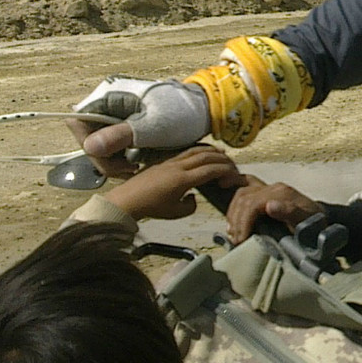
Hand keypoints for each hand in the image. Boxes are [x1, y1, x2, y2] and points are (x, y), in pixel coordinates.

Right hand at [67, 78, 211, 173]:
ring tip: (135, 168)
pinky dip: (121, 159)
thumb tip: (91, 147)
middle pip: (89, 137)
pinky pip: (112, 146)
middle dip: (105, 158)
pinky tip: (136, 164)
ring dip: (113, 161)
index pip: (78, 123)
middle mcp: (107, 104)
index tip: (112, 159)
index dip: (91, 145)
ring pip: (99, 145)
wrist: (204, 109)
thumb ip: (121, 135)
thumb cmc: (182, 112)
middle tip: (129, 169)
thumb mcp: (152, 126)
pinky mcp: (124, 126)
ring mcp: (115, 115)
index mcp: (109, 96)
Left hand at [99, 146, 239, 221]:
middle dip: (222, 158)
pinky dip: (198, 150)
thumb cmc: (150, 207)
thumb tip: (194, 197)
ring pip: (195, 151)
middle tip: (231, 163)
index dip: (225, 170)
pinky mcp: (164, 162)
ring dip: (211, 151)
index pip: (210, 170)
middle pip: (206, 156)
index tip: (233, 173)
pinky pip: (185, 152)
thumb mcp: (175, 212)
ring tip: (221, 152)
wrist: (127, 200)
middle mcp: (178, 167)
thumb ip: (191, 205)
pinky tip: (200, 153)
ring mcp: (170, 162)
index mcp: (183, 180)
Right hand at [224, 175, 323, 241]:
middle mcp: (274, 187)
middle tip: (236, 240)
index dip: (244, 222)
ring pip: (241, 193)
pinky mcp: (266, 192)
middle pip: (244, 198)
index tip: (241, 240)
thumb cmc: (314, 225)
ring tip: (233, 233)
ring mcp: (269, 188)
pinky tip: (230, 211)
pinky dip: (234, 198)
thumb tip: (269, 206)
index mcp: (282, 193)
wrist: (321, 222)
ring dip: (233, 213)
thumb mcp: (307, 222)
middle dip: (237, 220)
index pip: (253, 203)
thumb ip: (289, 212)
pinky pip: (245, 187)